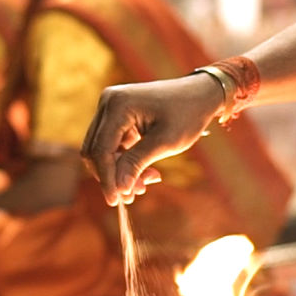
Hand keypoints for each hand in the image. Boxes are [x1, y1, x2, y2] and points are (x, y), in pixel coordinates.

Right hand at [81, 74, 223, 204]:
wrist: (200, 94)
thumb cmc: (187, 113)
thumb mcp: (165, 142)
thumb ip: (137, 163)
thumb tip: (118, 189)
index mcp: (118, 104)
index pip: (101, 149)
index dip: (107, 178)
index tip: (116, 201)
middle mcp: (109, 102)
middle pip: (95, 150)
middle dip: (113, 175)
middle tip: (136, 194)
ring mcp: (111, 107)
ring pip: (102, 149)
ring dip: (120, 170)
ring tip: (146, 183)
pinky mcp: (117, 115)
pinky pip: (112, 144)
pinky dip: (125, 161)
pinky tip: (147, 172)